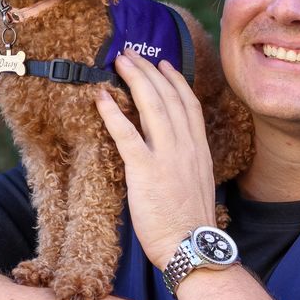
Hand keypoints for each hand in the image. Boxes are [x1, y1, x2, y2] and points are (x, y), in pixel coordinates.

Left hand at [95, 49, 218, 267]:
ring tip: (120, 60)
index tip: (164, 64)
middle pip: (169, 97)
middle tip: (132, 53)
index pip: (189, 104)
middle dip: (149, 70)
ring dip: (134, 79)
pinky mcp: (146, 171)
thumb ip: (185, 164)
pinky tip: (100, 97)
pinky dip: (113, 113)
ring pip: (151, 107)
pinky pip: (127, 135)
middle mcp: (186, 147)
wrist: (192, 246)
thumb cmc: (190, 225)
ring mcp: (167, 157)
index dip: (175, 81)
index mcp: (199, 150)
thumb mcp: (196, 185)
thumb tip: (171, 156)